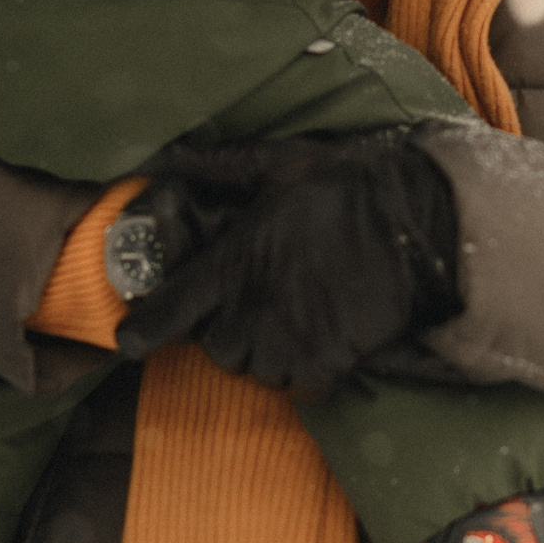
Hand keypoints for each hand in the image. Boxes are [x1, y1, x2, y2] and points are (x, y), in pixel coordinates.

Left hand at [113, 130, 461, 398]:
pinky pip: (301, 385)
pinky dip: (304, 372)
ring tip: (282, 329)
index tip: (128, 341)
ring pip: (256, 370)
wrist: (415, 225)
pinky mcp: (329, 359)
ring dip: (263, 356)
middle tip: (246, 313)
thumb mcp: (281, 163)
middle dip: (224, 336)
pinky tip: (316, 348)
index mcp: (234, 262)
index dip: (143, 331)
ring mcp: (291, 339)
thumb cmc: (347, 187)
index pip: (171, 309)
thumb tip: (172, 156)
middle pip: (216, 350)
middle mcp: (253, 309)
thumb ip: (223, 167)